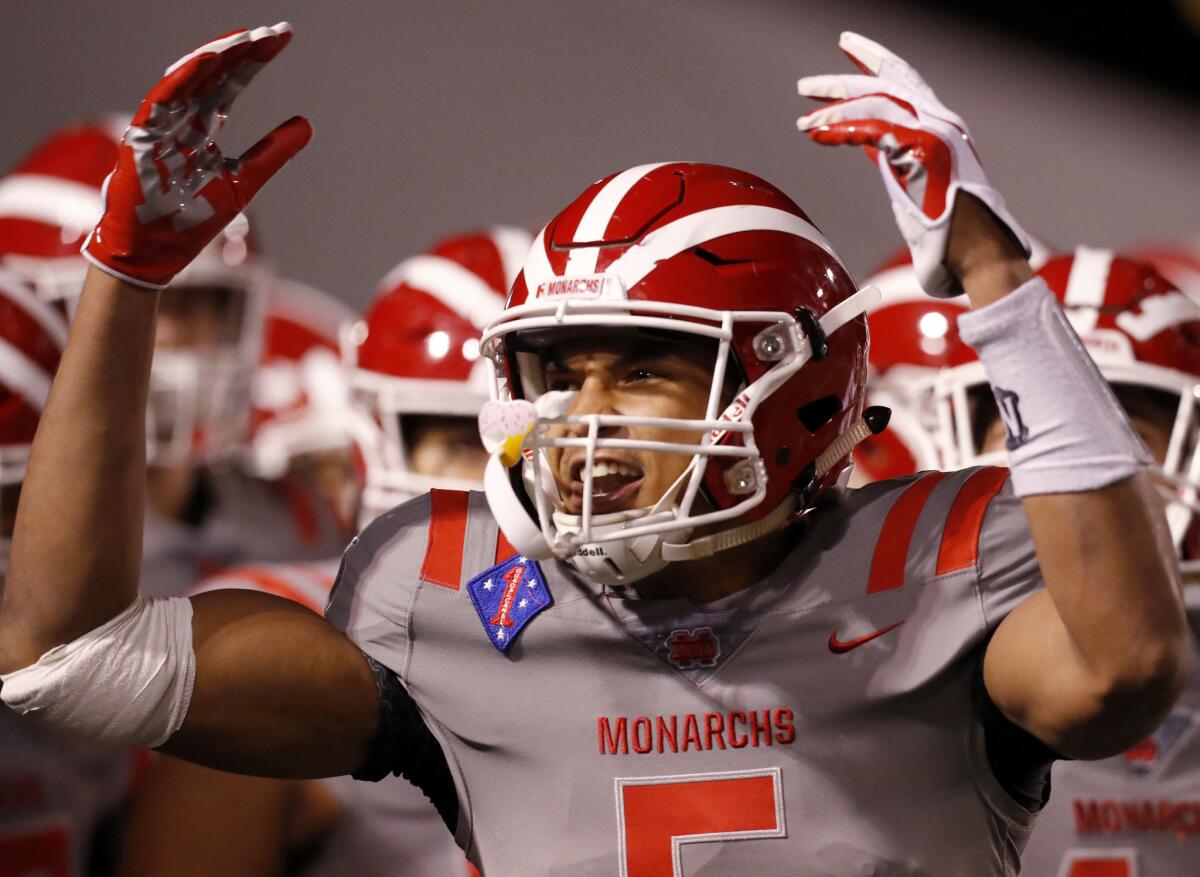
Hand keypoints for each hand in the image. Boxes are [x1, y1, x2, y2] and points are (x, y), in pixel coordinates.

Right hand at [83, 23, 310, 288]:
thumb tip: (308, 123)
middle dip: (242, 51)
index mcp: (202, 128)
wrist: (155, 255)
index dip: (255, 60)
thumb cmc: (191, 221)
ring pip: (189, 80)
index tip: (283, 38)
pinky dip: (183, 80)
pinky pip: (161, 102)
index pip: (231, 84)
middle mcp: (181, 120)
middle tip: (274, 31)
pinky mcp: (141, 139)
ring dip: (216, 58)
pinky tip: (208, 60)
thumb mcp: (244, 181)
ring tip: (246, 38)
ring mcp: (160, 127)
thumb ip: (273, 152)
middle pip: (213, 75)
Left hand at [797, 31, 1029, 295]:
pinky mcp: (927, 148)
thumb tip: (867, 144)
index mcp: (941, 126)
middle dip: (844, 79)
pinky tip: (816, 134)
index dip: (874, 63)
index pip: (904, 81)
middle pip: (888, 83)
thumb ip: (894, 156)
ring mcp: (937, 131)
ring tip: (802, 121)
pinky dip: (841, 130)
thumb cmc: (949, 229)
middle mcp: (942, 121)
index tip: (847, 50)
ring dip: (834, 108)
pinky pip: (874, 129)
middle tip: (806, 83)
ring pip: (877, 102)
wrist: (977, 252)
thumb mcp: (915, 181)